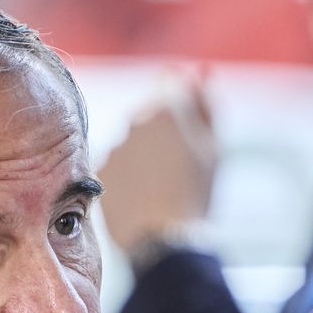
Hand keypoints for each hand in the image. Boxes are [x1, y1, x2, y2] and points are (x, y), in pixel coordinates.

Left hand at [97, 79, 218, 257]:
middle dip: (164, 136)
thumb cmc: (195, 195)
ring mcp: (114, 146)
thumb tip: (199, 71)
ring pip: (134, 144)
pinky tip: (144, 198)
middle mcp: (134, 121)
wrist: (164, 240)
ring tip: (162, 189)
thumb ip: (205, 104)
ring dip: (146, 158)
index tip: (187, 125)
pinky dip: (130, 177)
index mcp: (165, 110)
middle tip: (180, 169)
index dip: (181, 103)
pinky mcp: (100, 170)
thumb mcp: (212, 148)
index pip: (170, 85)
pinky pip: (119, 166)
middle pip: (152, 118)